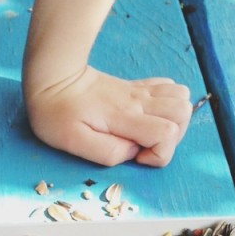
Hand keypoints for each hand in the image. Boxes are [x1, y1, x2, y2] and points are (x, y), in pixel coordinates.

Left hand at [25, 66, 191, 167]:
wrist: (52, 78)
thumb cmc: (56, 113)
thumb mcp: (73, 142)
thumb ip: (107, 152)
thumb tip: (132, 152)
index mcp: (124, 116)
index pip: (168, 133)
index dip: (160, 153)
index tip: (138, 156)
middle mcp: (138, 101)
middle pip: (182, 113)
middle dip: (173, 138)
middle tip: (146, 146)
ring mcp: (139, 92)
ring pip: (182, 99)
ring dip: (175, 121)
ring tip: (150, 133)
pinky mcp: (136, 87)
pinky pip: (170, 89)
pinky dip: (169, 105)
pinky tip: (148, 117)